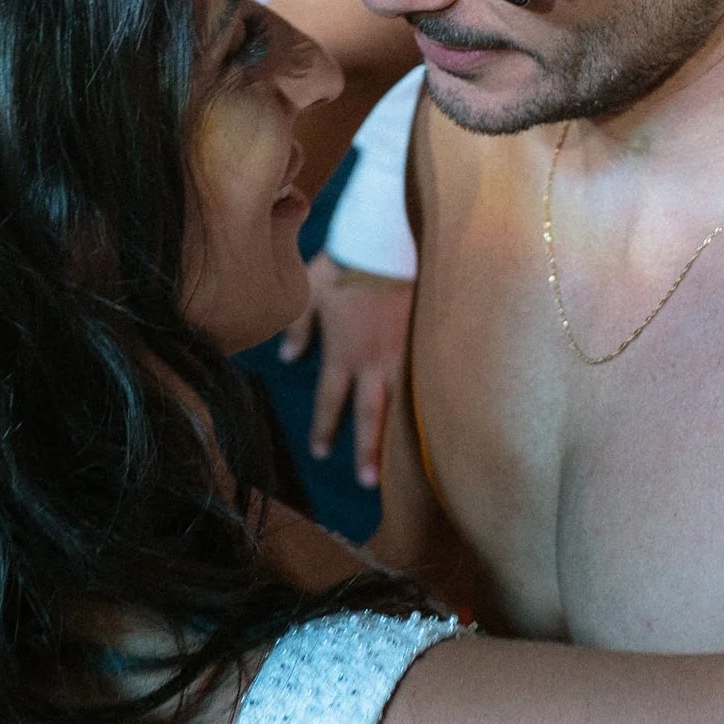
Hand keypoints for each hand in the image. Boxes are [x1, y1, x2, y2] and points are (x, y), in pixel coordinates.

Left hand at [277, 253, 411, 487]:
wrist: (391, 241)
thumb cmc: (347, 262)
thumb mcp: (310, 292)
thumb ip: (297, 327)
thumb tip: (286, 358)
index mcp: (343, 352)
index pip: (331, 400)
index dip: (325, 429)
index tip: (321, 453)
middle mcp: (374, 362)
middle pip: (369, 416)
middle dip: (366, 450)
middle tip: (367, 483)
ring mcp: (405, 354)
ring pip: (402, 405)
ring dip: (400, 437)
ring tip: (403, 465)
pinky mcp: (430, 341)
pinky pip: (427, 381)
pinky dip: (427, 405)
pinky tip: (436, 422)